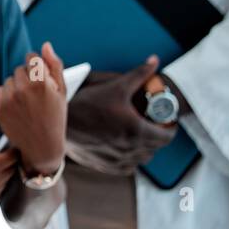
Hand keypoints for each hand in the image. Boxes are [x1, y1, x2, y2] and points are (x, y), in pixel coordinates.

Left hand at [0, 41, 66, 174]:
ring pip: (9, 80)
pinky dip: (7, 96)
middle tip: (37, 94)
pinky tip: (18, 107)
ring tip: (28, 102)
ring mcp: (9, 98)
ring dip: (17, 86)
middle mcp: (23, 89)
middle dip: (28, 77)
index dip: (36, 65)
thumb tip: (45, 45)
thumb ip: (54, 66)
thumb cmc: (55, 117)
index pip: (31, 57)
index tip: (40, 76)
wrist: (42, 146)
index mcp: (41, 82)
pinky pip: (0, 90)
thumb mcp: (62, 92)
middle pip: (19, 68)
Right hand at [66, 56, 174, 174]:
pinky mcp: (104, 166)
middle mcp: (129, 149)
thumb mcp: (115, 86)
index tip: (166, 122)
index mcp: (137, 131)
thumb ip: (139, 74)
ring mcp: (117, 160)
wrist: (58, 123)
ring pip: (142, 159)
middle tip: (150, 125)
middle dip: (157, 136)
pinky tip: (122, 148)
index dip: (170, 129)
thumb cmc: (86, 104)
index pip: (166, 137)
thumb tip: (154, 61)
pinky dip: (129, 159)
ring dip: (144, 149)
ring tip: (137, 137)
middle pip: (155, 148)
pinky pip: (126, 168)